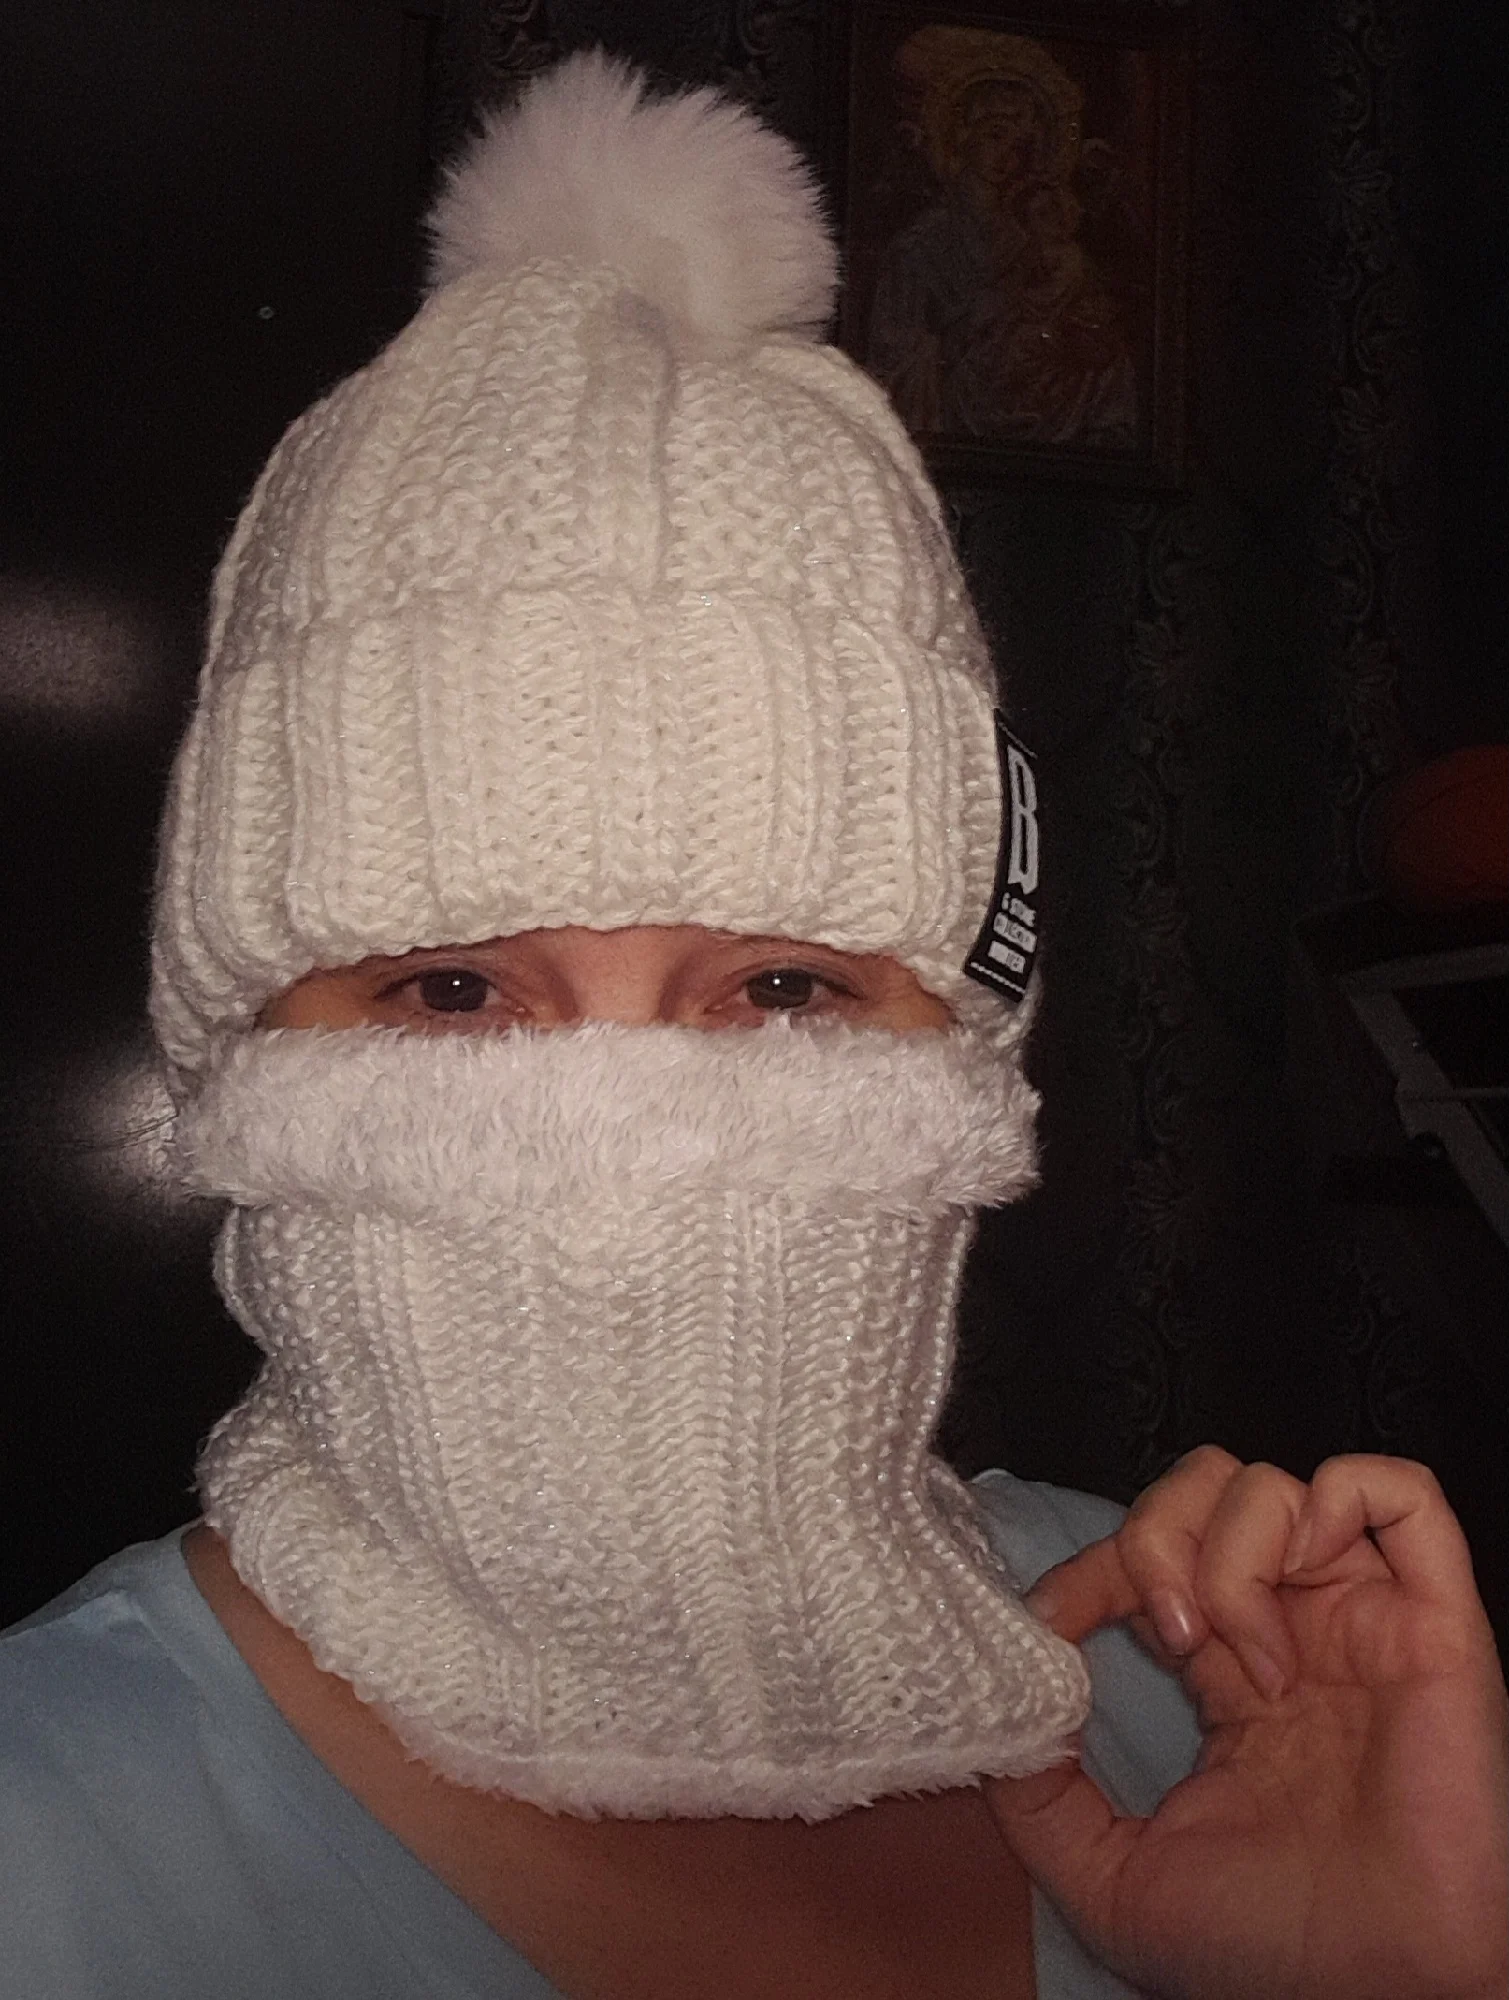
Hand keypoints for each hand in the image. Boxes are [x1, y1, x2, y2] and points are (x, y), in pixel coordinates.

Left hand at [987, 1448, 1508, 1999]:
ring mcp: (1361, 1619)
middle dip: (1157, 1538)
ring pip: (1274, 1486)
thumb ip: (1036, 1795)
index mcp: (1224, 1678)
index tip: (1057, 1620)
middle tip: (1171, 1633)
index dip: (1090, 1567)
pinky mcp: (1435, 1624)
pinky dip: (1339, 1501)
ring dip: (1233, 1553)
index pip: (1142, 1558)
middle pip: (1202, 1492)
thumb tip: (1008, 1696)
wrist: (1385, 1998)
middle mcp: (1291, 1631)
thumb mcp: (1109, 1881)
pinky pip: (1401, 1495)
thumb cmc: (1276, 1955)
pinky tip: (1309, 1583)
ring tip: (1252, 1659)